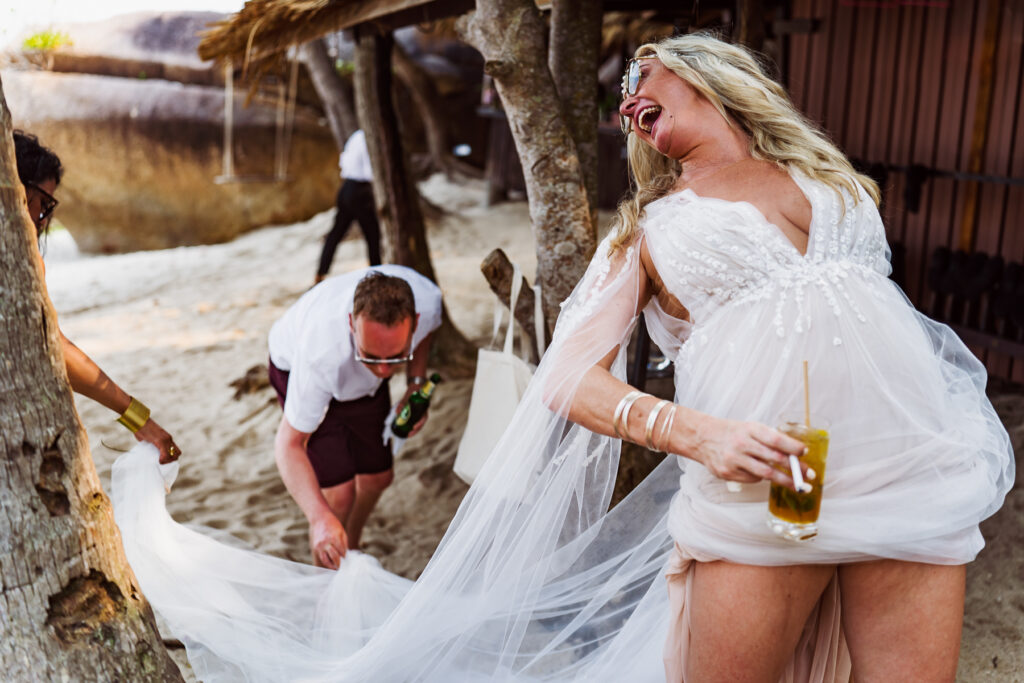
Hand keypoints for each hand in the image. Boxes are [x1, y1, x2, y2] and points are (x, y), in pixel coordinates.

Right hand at [134, 418, 180, 463]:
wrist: (139, 421)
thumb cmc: (141, 429)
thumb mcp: (150, 438)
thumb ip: (153, 444)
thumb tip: (151, 451)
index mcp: (167, 438)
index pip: (176, 451)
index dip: (172, 457)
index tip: (164, 460)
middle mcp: (168, 438)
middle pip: (177, 454)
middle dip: (170, 460)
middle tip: (162, 462)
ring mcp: (165, 439)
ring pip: (173, 455)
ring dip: (167, 461)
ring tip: (160, 461)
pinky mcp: (160, 441)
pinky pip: (165, 454)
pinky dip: (163, 459)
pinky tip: (159, 461)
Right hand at [309, 511, 347, 569]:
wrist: (320, 518)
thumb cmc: (333, 524)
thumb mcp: (342, 532)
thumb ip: (344, 544)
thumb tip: (346, 555)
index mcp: (334, 538)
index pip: (341, 552)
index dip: (345, 557)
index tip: (348, 560)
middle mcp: (326, 543)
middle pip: (334, 557)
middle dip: (340, 563)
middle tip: (343, 567)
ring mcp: (320, 545)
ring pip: (326, 560)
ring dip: (331, 566)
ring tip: (336, 568)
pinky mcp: (315, 547)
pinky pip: (322, 557)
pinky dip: (326, 561)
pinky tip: (331, 563)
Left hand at [395, 385, 428, 436]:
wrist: (416, 385)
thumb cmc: (413, 389)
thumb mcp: (408, 394)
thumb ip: (403, 403)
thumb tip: (397, 412)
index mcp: (424, 406)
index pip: (424, 417)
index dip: (419, 424)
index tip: (414, 427)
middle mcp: (423, 411)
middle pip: (421, 423)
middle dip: (416, 430)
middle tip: (409, 435)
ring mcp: (420, 412)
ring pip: (418, 423)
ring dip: (414, 430)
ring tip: (407, 434)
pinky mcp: (416, 412)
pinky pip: (415, 420)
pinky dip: (411, 425)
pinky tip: (406, 428)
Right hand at [690, 416, 807, 489]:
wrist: (702, 438)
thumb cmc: (731, 433)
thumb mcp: (749, 428)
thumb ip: (768, 439)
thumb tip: (794, 453)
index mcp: (750, 429)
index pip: (775, 439)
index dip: (793, 446)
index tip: (805, 452)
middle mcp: (741, 444)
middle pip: (774, 459)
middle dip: (795, 468)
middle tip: (809, 474)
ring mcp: (734, 459)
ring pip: (766, 473)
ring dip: (785, 480)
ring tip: (798, 485)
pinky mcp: (727, 473)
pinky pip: (752, 479)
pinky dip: (760, 477)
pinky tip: (760, 473)